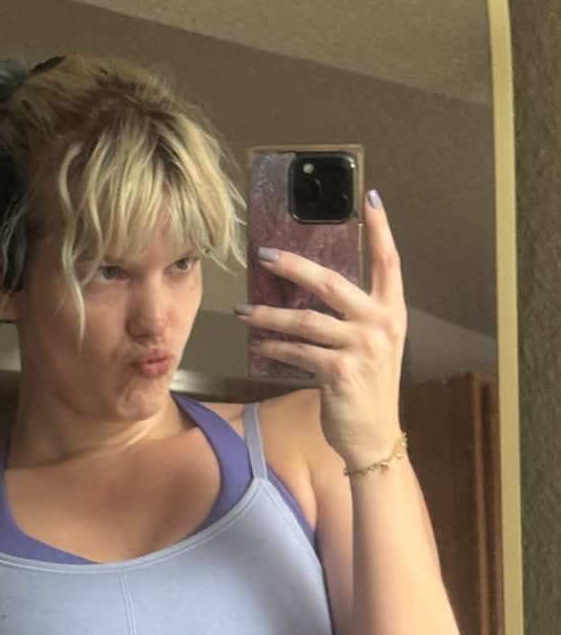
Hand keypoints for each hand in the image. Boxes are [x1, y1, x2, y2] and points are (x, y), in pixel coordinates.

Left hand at [236, 191, 406, 468]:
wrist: (374, 436)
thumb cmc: (368, 389)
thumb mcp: (373, 346)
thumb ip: (355, 317)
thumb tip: (313, 290)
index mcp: (392, 312)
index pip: (389, 261)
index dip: (380, 230)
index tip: (369, 199)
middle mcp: (380, 325)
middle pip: (331, 282)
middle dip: (293, 266)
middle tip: (263, 255)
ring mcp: (361, 348)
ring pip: (304, 320)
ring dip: (268, 315)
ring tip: (243, 311)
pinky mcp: (340, 372)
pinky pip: (298, 352)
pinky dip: (274, 348)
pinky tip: (258, 345)